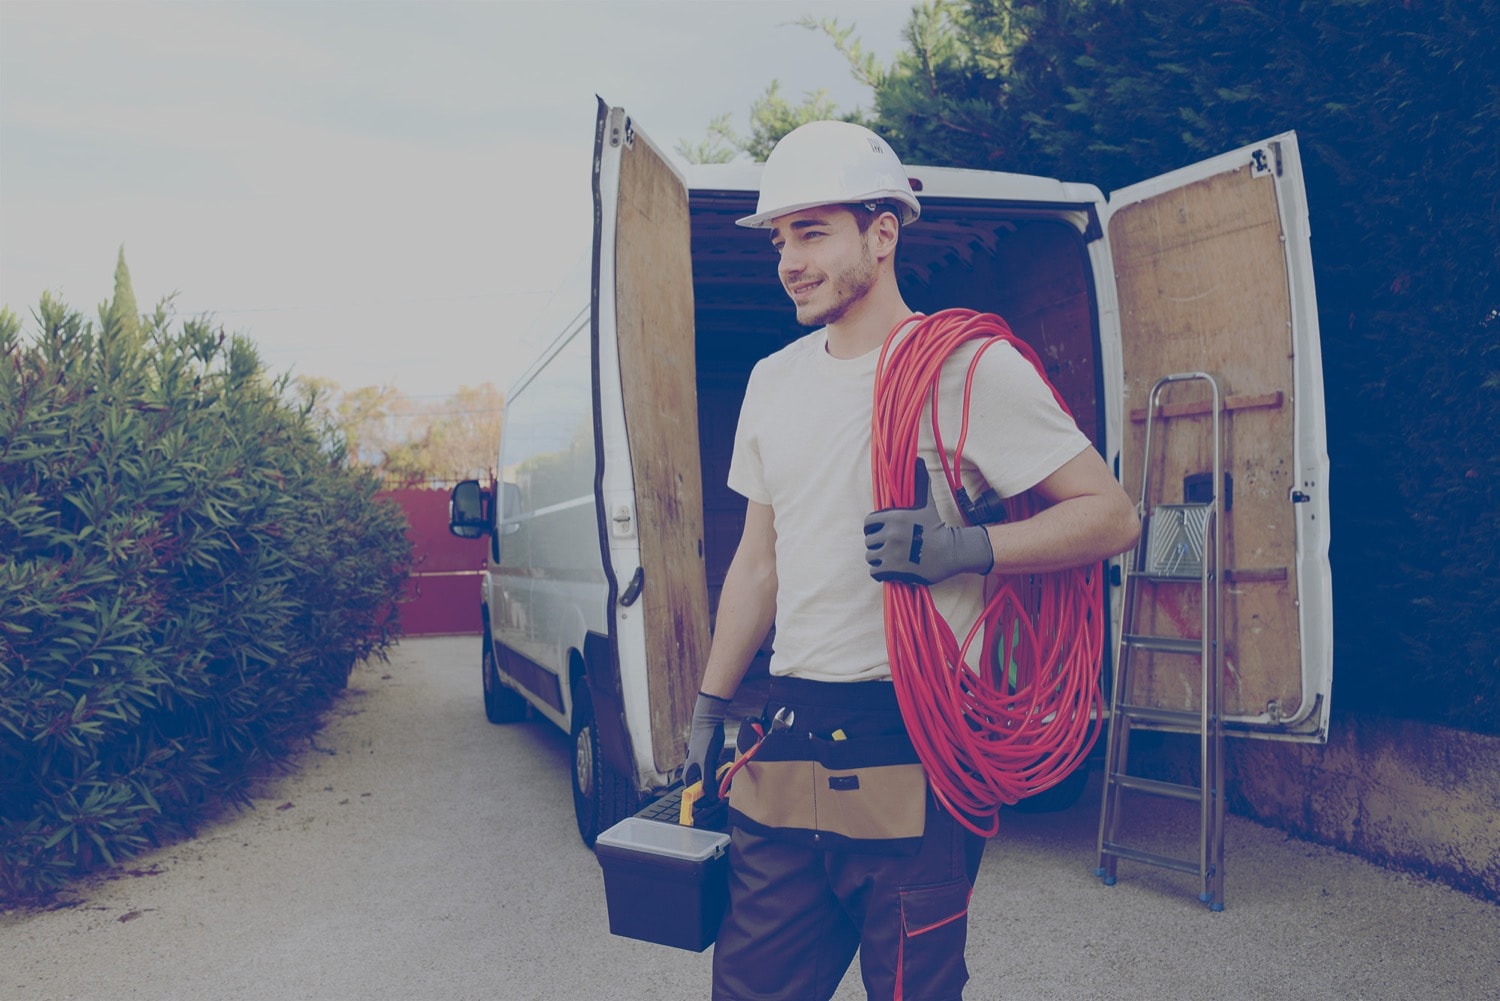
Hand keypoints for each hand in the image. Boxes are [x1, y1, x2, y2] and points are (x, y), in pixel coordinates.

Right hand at [684, 691, 729, 820]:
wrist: (709, 722)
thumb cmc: (705, 741)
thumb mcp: (707, 764)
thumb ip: (709, 782)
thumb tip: (713, 798)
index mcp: (689, 777)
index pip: (694, 799)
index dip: (704, 805)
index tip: (715, 805)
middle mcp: (694, 775)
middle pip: (704, 793)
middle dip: (715, 794)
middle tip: (724, 792)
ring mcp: (703, 769)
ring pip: (712, 784)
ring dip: (720, 785)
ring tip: (726, 781)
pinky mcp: (710, 764)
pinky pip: (717, 776)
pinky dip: (722, 776)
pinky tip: (727, 772)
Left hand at [864, 458, 993, 585]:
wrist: (950, 552)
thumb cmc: (936, 526)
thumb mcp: (926, 502)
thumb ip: (920, 481)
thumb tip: (918, 460)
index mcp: (893, 517)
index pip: (868, 523)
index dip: (874, 528)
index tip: (884, 532)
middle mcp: (890, 534)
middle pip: (869, 541)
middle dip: (878, 544)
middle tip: (892, 546)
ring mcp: (891, 553)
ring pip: (870, 556)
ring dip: (878, 558)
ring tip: (892, 558)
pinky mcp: (893, 570)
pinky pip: (874, 572)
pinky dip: (880, 572)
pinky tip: (892, 569)